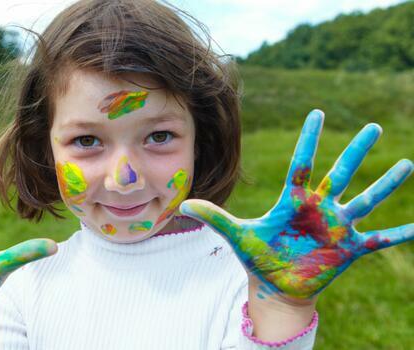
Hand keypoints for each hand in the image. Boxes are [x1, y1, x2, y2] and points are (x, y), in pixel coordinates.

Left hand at [180, 109, 412, 298]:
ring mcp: (338, 227)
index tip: (317, 112)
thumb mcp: (239, 236)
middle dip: (357, 151)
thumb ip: (215, 217)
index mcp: (294, 201)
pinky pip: (380, 240)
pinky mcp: (350, 249)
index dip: (309, 139)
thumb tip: (186, 202)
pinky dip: (400, 234)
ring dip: (386, 184)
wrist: (276, 284)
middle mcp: (320, 209)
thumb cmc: (259, 257)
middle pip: (341, 173)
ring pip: (366, 200)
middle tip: (373, 125)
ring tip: (407, 163)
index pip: (302, 164)